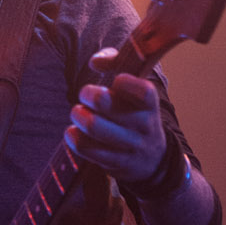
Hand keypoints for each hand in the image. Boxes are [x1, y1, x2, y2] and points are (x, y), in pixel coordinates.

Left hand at [63, 47, 167, 185]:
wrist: (154, 160)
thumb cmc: (136, 115)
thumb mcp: (136, 92)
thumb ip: (118, 66)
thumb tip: (95, 60)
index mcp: (150, 105)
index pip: (144, 92)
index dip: (125, 83)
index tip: (115, 81)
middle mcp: (143, 126)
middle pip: (108, 106)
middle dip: (89, 94)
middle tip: (85, 94)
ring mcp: (130, 146)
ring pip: (95, 127)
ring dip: (78, 115)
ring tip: (76, 112)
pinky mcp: (115, 164)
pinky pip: (87, 148)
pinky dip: (73, 138)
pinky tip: (72, 132)